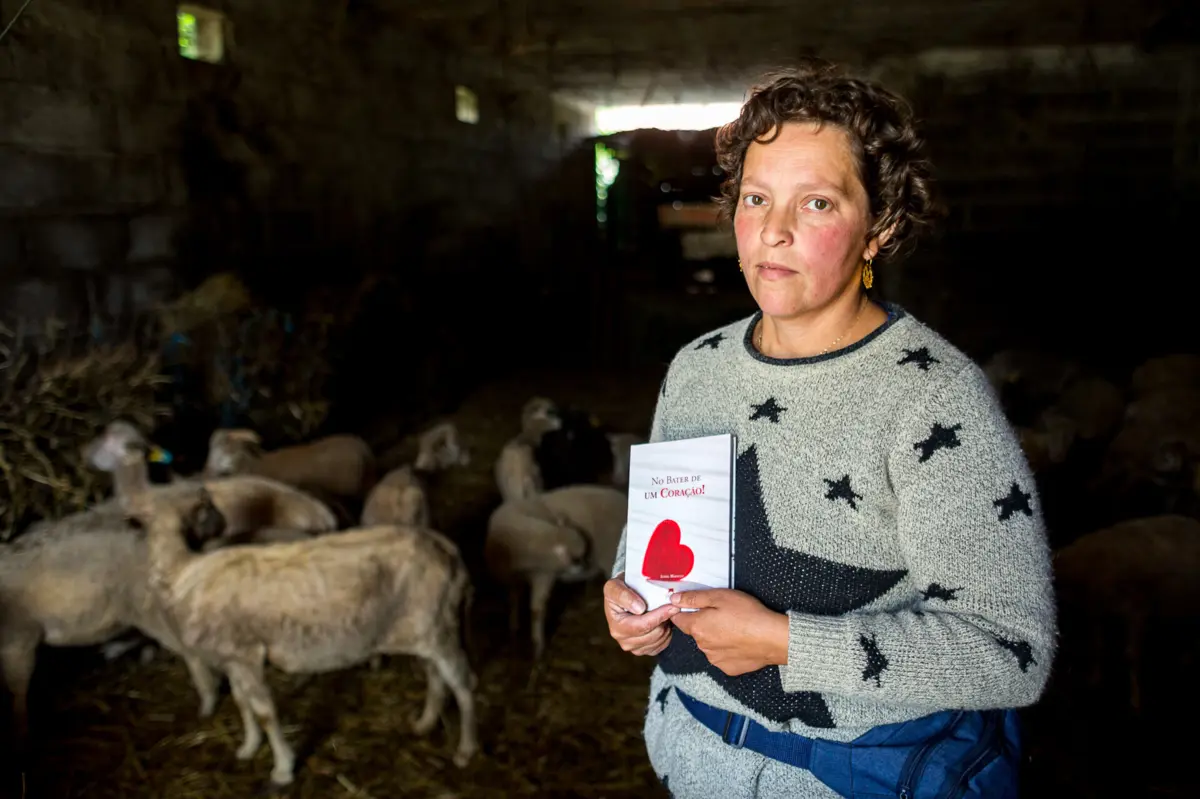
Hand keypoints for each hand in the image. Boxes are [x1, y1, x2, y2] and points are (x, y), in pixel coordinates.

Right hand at [604, 573, 680, 655]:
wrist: (621, 597)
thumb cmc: (618, 590)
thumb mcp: (614, 586)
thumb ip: (623, 595)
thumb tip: (639, 608)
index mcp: (617, 627)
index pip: (643, 625)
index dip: (660, 615)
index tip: (672, 605)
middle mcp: (624, 641)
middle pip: (655, 634)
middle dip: (664, 619)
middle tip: (668, 606)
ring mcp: (634, 648)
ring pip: (661, 639)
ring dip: (666, 624)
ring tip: (663, 611)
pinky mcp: (644, 650)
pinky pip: (663, 644)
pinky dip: (666, 633)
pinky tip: (662, 621)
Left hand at [669, 589, 789, 676]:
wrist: (772, 638)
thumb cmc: (747, 613)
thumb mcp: (719, 596)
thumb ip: (693, 598)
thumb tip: (673, 599)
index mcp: (697, 627)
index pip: (678, 619)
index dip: (683, 610)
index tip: (694, 606)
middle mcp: (702, 646)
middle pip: (695, 632)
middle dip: (704, 623)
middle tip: (723, 614)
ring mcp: (715, 659)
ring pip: (709, 645)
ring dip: (716, 637)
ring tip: (735, 628)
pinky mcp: (728, 668)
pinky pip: (722, 656)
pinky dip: (727, 649)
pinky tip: (740, 641)